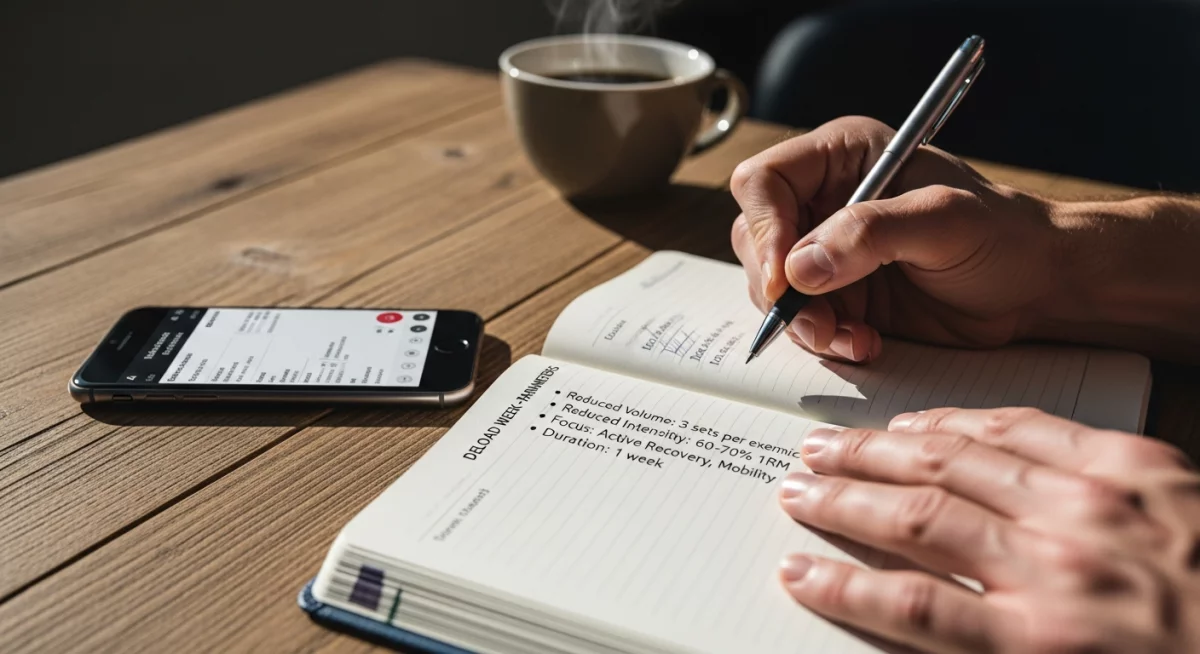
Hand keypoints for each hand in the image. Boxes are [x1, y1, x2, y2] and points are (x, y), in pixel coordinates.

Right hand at [729, 116, 1062, 362]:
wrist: (1034, 286)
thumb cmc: (1003, 235)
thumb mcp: (943, 222)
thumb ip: (870, 234)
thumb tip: (798, 267)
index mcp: (841, 156)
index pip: (763, 182)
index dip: (764, 229)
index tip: (785, 278)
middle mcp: (822, 199)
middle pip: (755, 239)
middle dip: (780, 289)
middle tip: (821, 322)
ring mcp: (825, 250)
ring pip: (771, 287)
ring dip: (802, 322)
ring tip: (852, 338)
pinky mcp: (835, 294)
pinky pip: (800, 320)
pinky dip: (823, 340)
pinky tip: (864, 343)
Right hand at [778, 408, 1199, 651]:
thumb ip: (1004, 649)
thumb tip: (935, 632)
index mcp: (1050, 644)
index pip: (914, 611)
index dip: (843, 588)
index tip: (796, 571)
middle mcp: (1061, 568)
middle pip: (920, 523)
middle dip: (844, 502)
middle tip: (793, 488)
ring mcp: (1097, 507)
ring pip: (957, 465)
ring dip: (881, 454)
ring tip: (829, 446)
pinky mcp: (1135, 466)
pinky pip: (1026, 430)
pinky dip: (962, 423)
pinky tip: (923, 423)